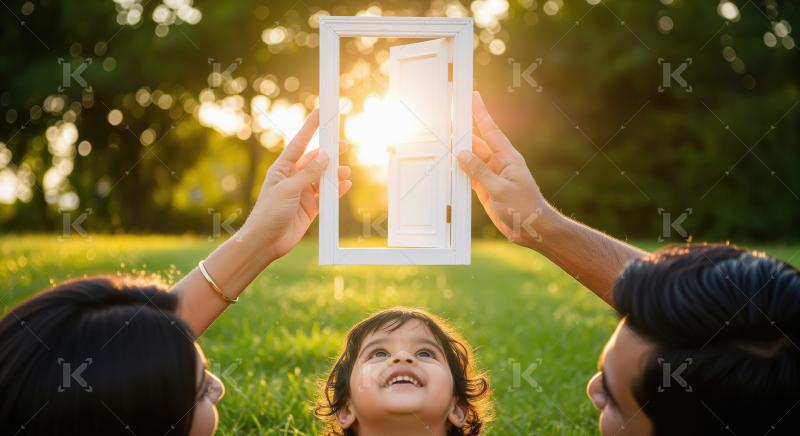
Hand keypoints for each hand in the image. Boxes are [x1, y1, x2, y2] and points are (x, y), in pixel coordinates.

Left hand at [242, 108, 350, 260]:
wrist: (265, 242)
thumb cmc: (268, 213)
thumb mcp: (288, 190)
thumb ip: (308, 173)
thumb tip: (325, 157)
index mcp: (282, 169)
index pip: (299, 143)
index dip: (310, 127)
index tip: (321, 112)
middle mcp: (293, 178)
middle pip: (315, 160)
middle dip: (329, 152)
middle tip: (343, 145)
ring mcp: (302, 193)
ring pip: (323, 178)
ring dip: (335, 174)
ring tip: (346, 171)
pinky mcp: (310, 208)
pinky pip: (326, 195)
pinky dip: (336, 190)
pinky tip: (345, 185)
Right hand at [457, 92, 556, 246]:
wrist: (532, 229)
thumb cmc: (525, 208)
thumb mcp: (500, 189)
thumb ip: (479, 172)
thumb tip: (461, 154)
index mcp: (508, 157)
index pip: (491, 130)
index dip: (481, 113)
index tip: (474, 96)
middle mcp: (499, 162)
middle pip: (476, 144)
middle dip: (462, 134)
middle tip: (445, 123)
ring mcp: (492, 174)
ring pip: (471, 159)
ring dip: (458, 154)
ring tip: (442, 144)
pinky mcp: (486, 187)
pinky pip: (470, 174)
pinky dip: (460, 171)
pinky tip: (449, 167)